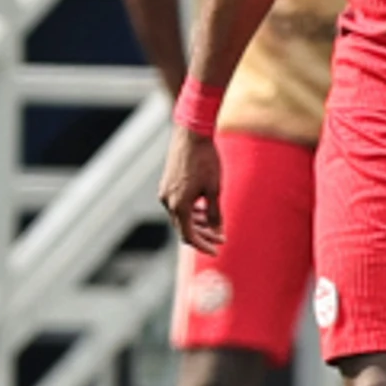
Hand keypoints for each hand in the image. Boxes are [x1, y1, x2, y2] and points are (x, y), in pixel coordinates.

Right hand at [160, 124, 225, 253]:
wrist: (191, 135)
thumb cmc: (206, 161)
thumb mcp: (215, 189)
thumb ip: (215, 214)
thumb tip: (218, 232)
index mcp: (179, 205)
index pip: (189, 235)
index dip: (204, 245)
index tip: (217, 250)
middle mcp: (167, 201)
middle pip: (184, 228)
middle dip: (203, 235)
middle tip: (220, 240)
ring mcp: (165, 192)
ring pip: (180, 216)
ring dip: (197, 223)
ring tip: (216, 225)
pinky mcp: (166, 185)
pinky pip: (178, 205)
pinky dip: (190, 212)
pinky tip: (204, 210)